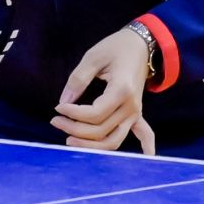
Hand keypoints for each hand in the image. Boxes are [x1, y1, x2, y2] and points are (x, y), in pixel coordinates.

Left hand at [54, 29, 156, 154]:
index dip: (72, 114)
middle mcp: (131, 105)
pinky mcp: (137, 113)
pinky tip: (147, 159)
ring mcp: (136, 111)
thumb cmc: (116, 47)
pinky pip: (144, 133)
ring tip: (69, 140)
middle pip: (100, 131)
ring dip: (92, 146)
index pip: (94, 114)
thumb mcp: (93, 57)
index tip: (57, 107)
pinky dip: (147, 147)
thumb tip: (64, 102)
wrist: (142, 44)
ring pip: (114, 140)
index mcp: (122, 89)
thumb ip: (78, 79)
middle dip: (74, 129)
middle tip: (56, 119)